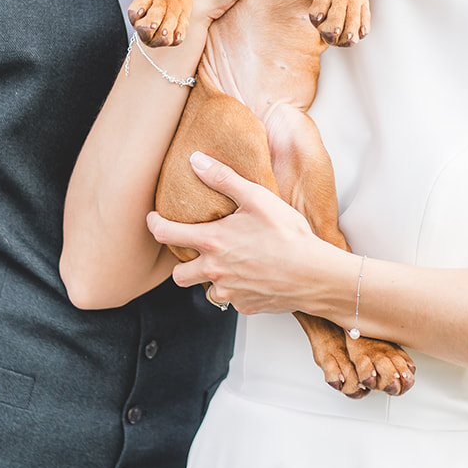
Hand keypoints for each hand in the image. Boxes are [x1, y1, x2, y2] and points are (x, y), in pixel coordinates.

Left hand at [150, 152, 341, 314]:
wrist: (314, 274)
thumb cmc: (288, 235)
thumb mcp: (257, 197)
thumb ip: (223, 178)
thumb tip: (195, 161)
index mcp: (213, 242)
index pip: (167, 235)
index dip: (154, 225)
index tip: (152, 220)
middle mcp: (214, 270)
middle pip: (178, 276)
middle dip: (182, 265)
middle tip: (196, 253)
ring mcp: (230, 292)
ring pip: (207, 290)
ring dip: (213, 279)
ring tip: (231, 264)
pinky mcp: (246, 307)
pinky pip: (233, 299)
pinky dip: (239, 289)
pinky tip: (255, 276)